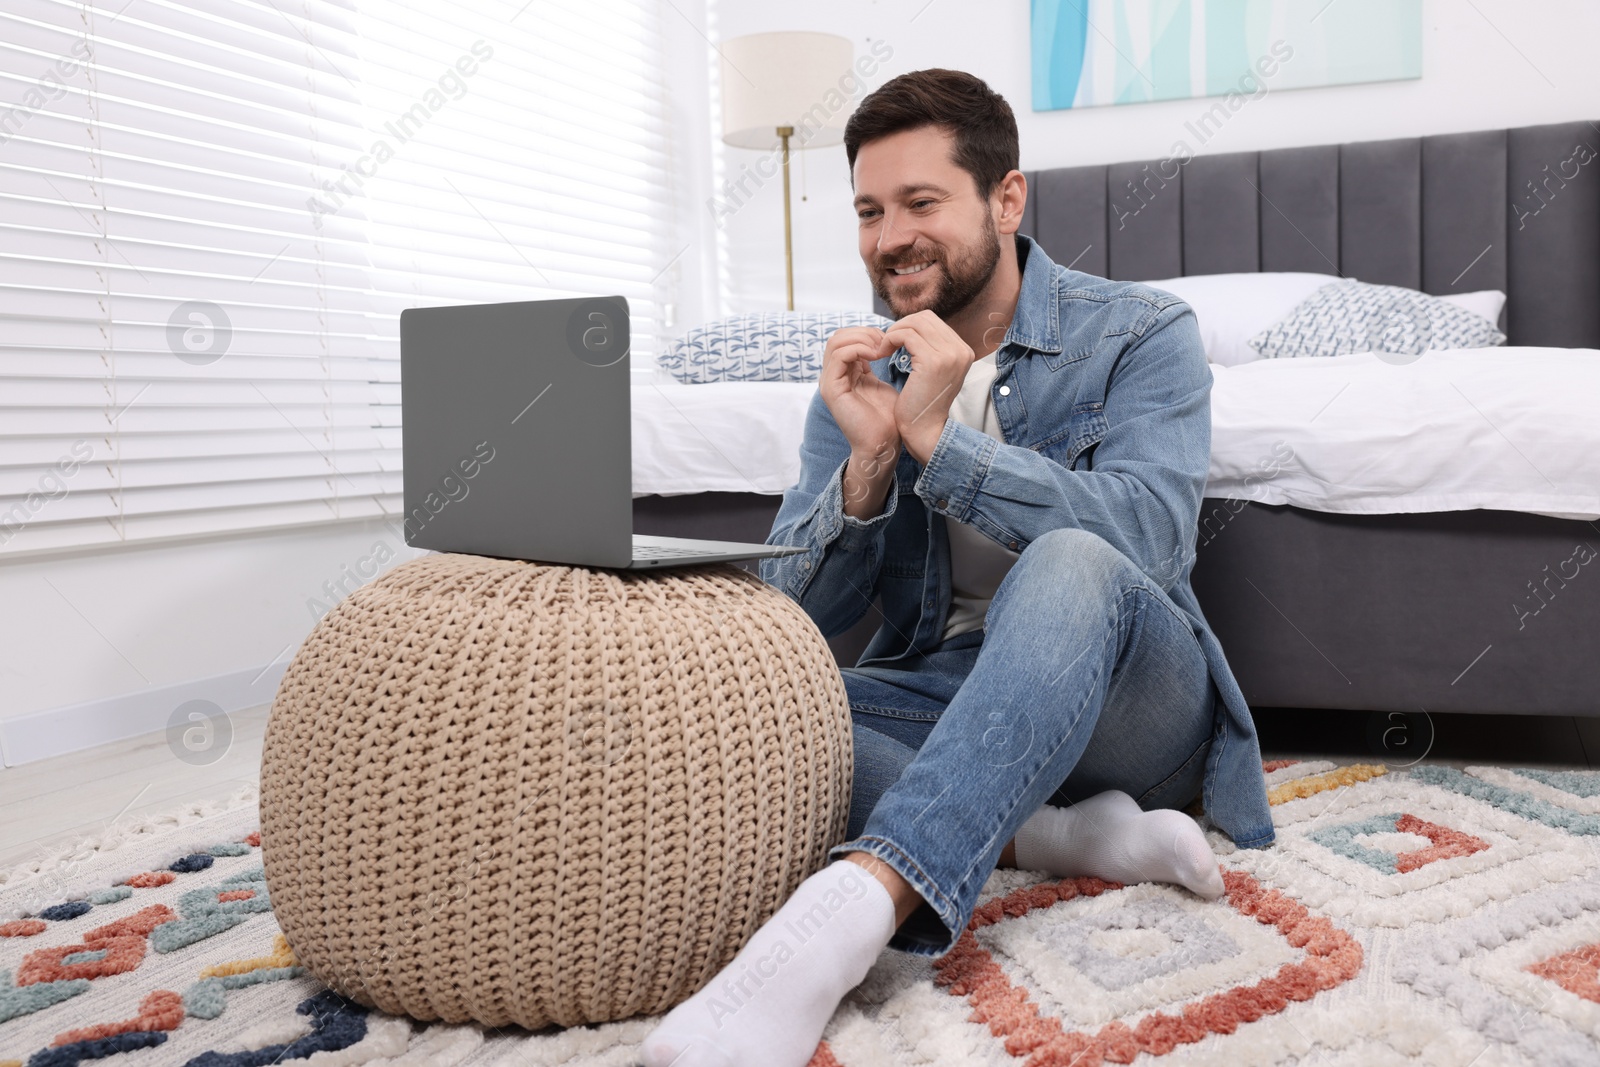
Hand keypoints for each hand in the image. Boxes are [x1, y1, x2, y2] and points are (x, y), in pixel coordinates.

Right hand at [820, 326, 901, 517]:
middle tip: (886, 340)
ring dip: (862, 339)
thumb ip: (877, 363)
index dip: (868, 333)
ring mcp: (830, 382)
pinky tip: (877, 355)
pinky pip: (839, 356)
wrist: (885, 443)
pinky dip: (859, 349)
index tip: (890, 339)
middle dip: (864, 332)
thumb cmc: (888, 418)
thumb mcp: (883, 383)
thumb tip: (885, 342)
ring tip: (882, 347)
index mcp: (844, 373)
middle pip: (838, 336)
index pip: (847, 338)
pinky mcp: (831, 389)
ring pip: (836, 342)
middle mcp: (833, 376)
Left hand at [878, 310, 973, 464]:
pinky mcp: (933, 361)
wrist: (924, 431)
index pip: (932, 321)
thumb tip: (913, 326)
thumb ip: (931, 348)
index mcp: (964, 350)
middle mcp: (961, 350)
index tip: (895, 342)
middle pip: (924, 317)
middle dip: (900, 327)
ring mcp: (950, 354)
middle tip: (885, 344)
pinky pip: (905, 335)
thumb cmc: (922, 403)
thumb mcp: (934, 371)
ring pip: (914, 323)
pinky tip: (882, 354)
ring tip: (882, 349)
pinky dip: (890, 340)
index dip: (909, 326)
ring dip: (893, 333)